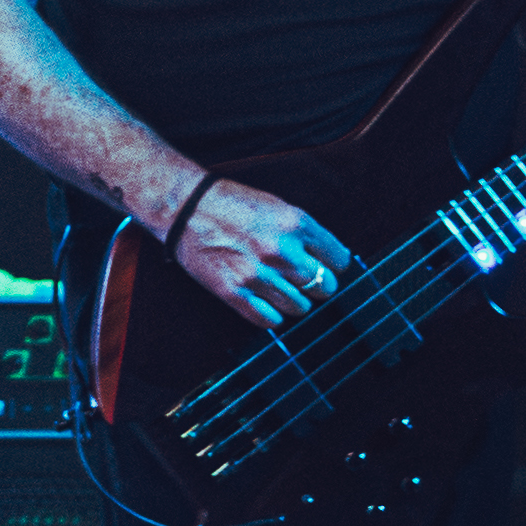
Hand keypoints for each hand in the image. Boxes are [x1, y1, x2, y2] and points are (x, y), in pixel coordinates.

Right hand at [160, 169, 356, 332]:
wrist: (186, 208)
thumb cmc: (231, 204)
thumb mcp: (278, 207)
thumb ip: (304, 233)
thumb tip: (328, 261)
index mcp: (296, 224)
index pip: (339, 260)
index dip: (333, 264)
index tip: (324, 266)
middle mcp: (281, 251)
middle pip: (324, 286)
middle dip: (317, 285)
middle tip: (302, 280)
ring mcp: (257, 273)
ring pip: (300, 307)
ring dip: (293, 301)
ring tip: (279, 289)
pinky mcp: (234, 292)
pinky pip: (270, 320)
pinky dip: (271, 315)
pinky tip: (264, 301)